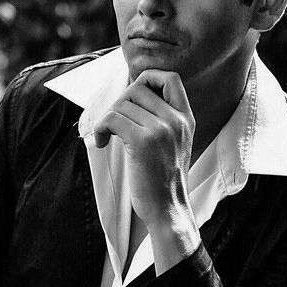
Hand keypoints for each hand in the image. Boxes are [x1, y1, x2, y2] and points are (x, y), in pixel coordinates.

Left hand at [91, 69, 199, 270]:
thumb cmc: (162, 179)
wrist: (167, 209)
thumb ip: (162, 119)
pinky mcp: (143, 141)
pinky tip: (100, 143)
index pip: (170, 78)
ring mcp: (161, 129)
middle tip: (113, 125)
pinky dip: (100, 128)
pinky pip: (112, 119)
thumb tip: (129, 96)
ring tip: (105, 138)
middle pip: (137, 88)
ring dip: (106, 120)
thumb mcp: (173, 142)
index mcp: (186, 118)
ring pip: (121, 104)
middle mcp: (176, 119)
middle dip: (118, 104)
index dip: (146, 78)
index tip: (131, 98)